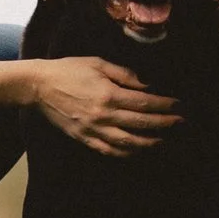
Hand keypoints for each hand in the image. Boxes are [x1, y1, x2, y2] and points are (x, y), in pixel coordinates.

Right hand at [28, 57, 180, 157]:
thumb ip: (124, 75)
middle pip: (141, 124)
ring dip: (149, 143)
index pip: (144, 103)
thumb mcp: (98, 64)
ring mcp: (93, 130)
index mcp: (108, 94)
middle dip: (163, 124)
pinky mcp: (84, 139)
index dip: (164, 106)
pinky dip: (126, 154)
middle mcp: (103, 116)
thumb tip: (147, 85)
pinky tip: (137, 151)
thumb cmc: (69, 70)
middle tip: (180, 123)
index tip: (178, 106)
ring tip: (163, 140)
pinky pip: (109, 151)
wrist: (39, 86)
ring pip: (128, 143)